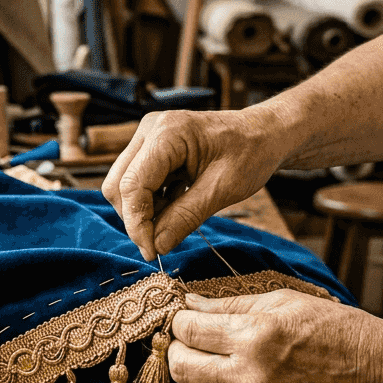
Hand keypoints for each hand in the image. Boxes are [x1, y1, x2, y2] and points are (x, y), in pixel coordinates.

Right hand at [101, 108, 291, 260]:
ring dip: (143, 212)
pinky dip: (150, 203)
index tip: (152, 252)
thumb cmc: (251, 153)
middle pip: (118, 185)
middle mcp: (150, 130)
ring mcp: (148, 138)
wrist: (263, 135)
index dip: (137, 223)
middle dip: (136, 219)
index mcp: (168, 132)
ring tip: (175, 220)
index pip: (132, 185)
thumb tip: (157, 246)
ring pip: (123, 186)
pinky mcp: (151, 150)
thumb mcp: (224, 189)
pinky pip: (136, 183)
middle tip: (161, 243)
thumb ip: (187, 216)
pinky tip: (176, 206)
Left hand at [168, 290, 382, 382]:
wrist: (377, 371)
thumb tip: (190, 304)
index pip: (188, 330)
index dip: (180, 321)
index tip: (186, 319)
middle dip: (178, 350)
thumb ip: (230, 305)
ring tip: (210, 367)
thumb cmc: (335, 330)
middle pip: (181, 367)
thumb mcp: (283, 301)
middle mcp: (252, 375)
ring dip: (194, 382)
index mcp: (255, 335)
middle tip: (190, 342)